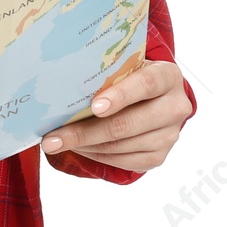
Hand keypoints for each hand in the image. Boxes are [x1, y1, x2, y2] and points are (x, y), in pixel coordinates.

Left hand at [40, 59, 192, 171]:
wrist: (156, 96)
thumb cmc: (130, 75)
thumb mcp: (124, 65)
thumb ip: (106, 71)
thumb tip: (60, 82)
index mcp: (167, 76)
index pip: (146, 84)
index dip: (120, 96)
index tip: (94, 106)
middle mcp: (174, 107)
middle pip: (126, 124)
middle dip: (84, 132)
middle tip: (51, 138)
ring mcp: (169, 135)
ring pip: (121, 146)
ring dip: (84, 146)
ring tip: (56, 142)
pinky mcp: (159, 156)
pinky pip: (123, 161)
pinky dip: (95, 155)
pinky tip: (76, 148)